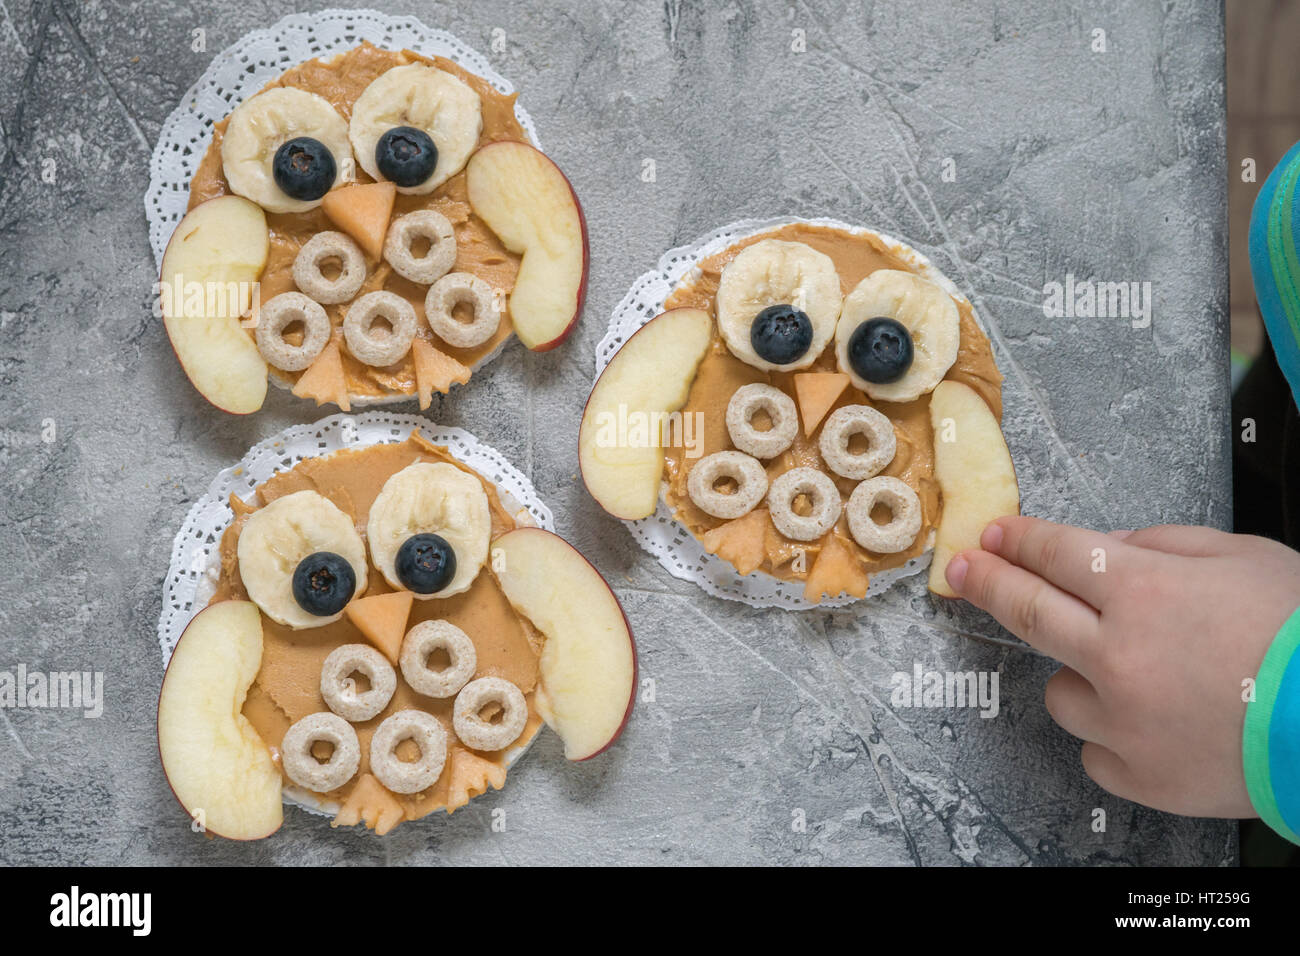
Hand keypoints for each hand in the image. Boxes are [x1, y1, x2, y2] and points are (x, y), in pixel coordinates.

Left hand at [945, 517, 1299, 817]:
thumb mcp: (1245, 558)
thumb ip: (1164, 546)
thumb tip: (1107, 550)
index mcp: (1146, 592)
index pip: (1056, 555)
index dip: (1018, 541)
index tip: (993, 537)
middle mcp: (1120, 655)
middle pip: (1026, 612)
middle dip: (987, 584)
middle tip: (963, 572)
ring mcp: (1124, 722)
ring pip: (1059, 692)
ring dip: (1081, 675)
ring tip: (1140, 676)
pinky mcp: (1139, 777)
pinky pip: (1094, 751)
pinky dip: (1113, 735)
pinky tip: (1156, 724)